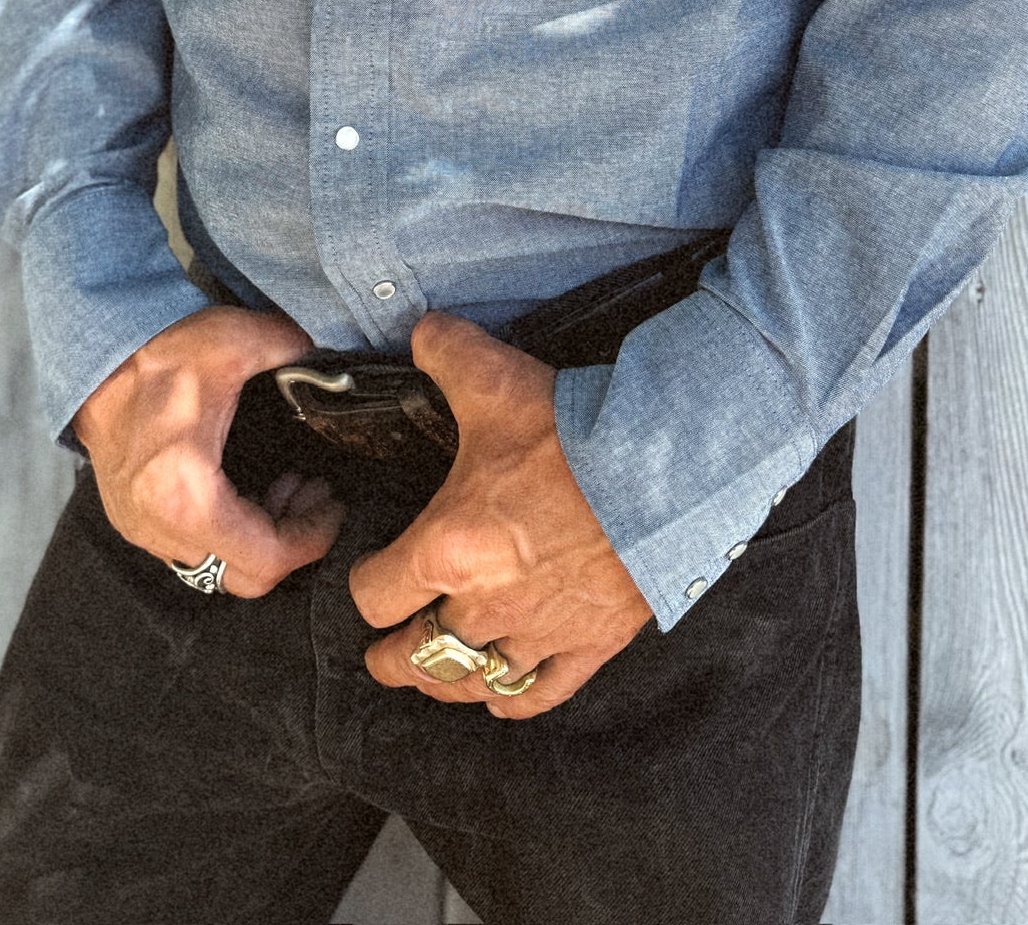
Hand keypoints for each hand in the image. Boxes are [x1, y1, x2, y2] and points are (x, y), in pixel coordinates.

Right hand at [71, 305, 344, 596]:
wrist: (92, 358)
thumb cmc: (158, 353)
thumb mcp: (237, 340)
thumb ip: (295, 351)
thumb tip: (338, 365)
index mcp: (186, 495)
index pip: (267, 559)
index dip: (313, 538)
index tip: (334, 504)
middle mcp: (159, 527)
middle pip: (245, 578)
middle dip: (291, 539)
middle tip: (313, 493)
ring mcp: (143, 531)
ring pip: (219, 569)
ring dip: (261, 537)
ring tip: (287, 486)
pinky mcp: (135, 523)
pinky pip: (194, 552)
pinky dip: (231, 533)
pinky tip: (248, 489)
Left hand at [348, 312, 651, 718]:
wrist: (664, 468)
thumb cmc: (571, 428)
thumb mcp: (494, 376)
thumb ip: (445, 349)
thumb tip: (422, 330)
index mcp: (446, 549)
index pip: (374, 596)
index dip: (364, 585)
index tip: (370, 575)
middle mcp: (485, 605)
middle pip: (414, 658)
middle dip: (393, 656)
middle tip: (384, 652)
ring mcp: (539, 632)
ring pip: (473, 683)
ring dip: (447, 682)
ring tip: (435, 675)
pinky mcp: (591, 645)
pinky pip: (540, 693)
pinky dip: (515, 697)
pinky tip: (502, 694)